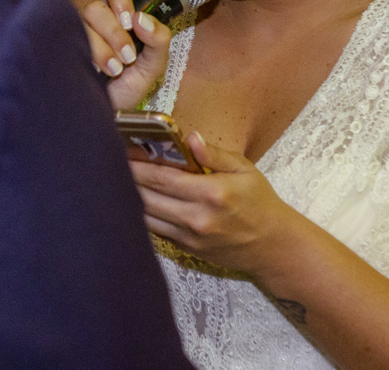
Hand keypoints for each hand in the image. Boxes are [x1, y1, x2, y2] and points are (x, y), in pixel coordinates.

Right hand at [79, 0, 172, 110]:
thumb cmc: (128, 86)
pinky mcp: (61, 45)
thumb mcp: (154, 65)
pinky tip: (96, 70)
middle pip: (97, 6)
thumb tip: (141, 18)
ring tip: (115, 69)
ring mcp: (75, 31)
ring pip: (83, 21)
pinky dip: (89, 54)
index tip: (130, 21)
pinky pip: (69, 37)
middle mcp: (93, 19)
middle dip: (116, 32)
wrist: (108, 112)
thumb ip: (159, 39)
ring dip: (103, 47)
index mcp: (115, 14)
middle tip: (128, 55)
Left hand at [130, 133, 286, 272]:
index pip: (162, 177)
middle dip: (127, 179)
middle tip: (114, 164)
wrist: (273, 247)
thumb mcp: (244, 170)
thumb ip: (214, 154)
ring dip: (130, 198)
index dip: (138, 165)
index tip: (122, 153)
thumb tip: (190, 138)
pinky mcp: (187, 249)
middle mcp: (197, 217)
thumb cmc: (260, 203)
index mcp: (211, 193)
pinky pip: (155, 230)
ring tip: (120, 180)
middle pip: (147, 197)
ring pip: (146, 216)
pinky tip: (137, 200)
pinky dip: (142, 215)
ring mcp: (190, 237)